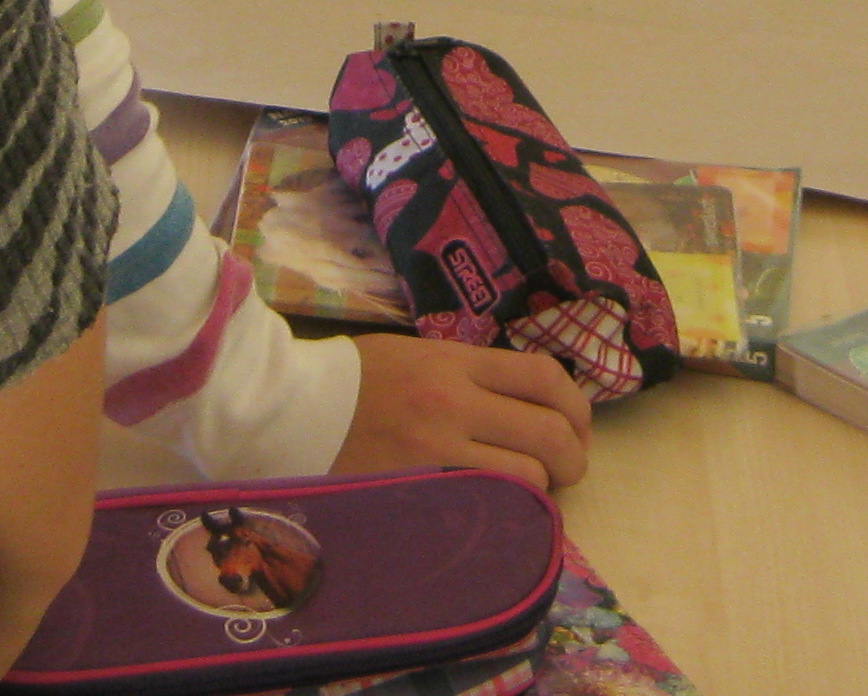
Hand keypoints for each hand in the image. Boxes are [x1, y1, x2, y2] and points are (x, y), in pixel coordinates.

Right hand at [335, 334, 594, 489]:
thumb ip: (469, 374)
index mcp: (457, 362)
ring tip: (530, 493)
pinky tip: (498, 511)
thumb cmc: (353, 377)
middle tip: (567, 468)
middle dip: (573, 455)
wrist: (290, 407)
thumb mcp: (417, 355)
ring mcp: (437, 449)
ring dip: (540, 489)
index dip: (576, 405)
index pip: (543, 376)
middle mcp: (455, 401)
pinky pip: (485, 503)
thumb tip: (521, 401)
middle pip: (549, 429)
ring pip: (526, 474)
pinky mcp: (419, 488)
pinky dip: (503, 510)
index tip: (577, 425)